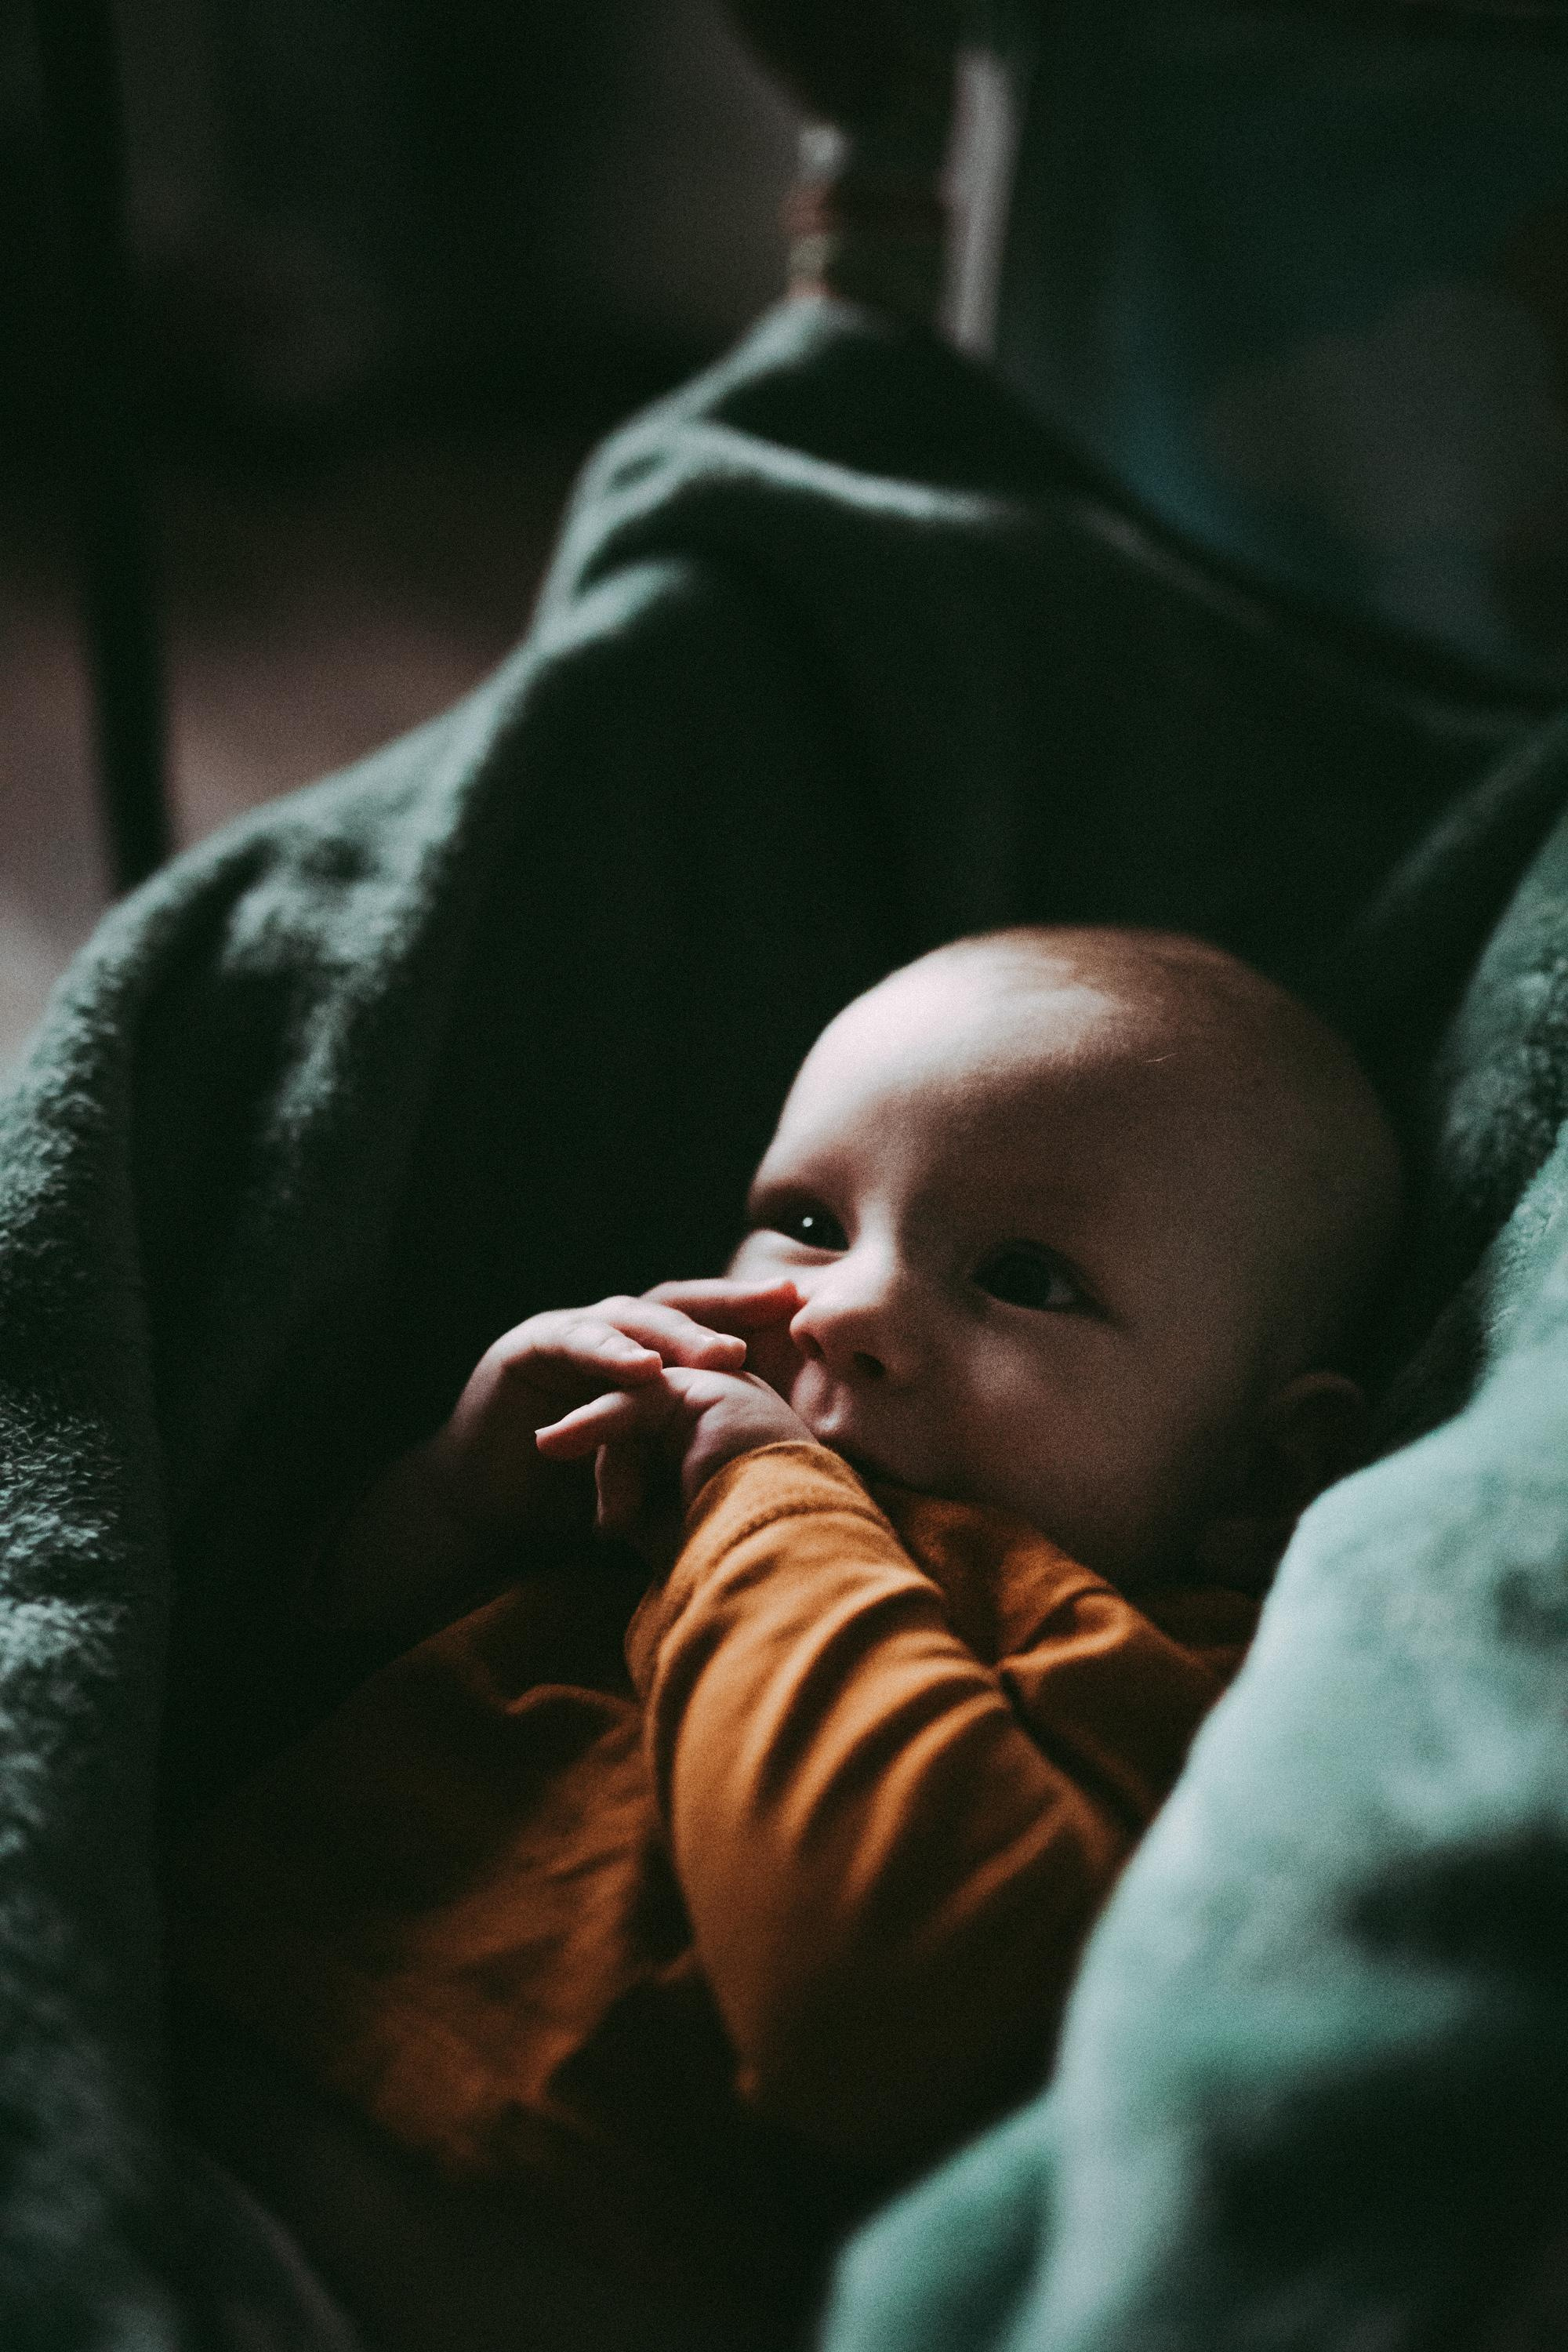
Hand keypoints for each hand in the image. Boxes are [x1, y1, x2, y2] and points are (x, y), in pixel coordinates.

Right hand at [315, 1280, 802, 1630]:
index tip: (808, 1310)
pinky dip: (609, 1353)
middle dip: (729, 1305)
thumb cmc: (575, 1497)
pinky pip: (573, 1341)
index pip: (706, 1322)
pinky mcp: (525, 1350)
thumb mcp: (651, 1469)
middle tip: (779, 1306)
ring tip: (720, 1354)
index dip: (753, 1314)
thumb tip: (787, 1461)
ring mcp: (567, 1334)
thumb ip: (697, 1450)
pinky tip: (642, 1370)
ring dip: (676, 1336)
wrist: (489, 1516)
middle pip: (678, 1305)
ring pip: (630, 1319)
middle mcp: (609, 1333)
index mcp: (643, 1353)